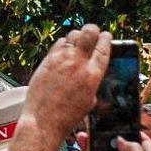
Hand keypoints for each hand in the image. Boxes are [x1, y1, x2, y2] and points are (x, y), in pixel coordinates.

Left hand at [24, 25, 111, 139]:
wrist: (43, 120)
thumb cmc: (67, 116)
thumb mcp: (89, 101)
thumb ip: (92, 82)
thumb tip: (92, 70)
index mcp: (92, 75)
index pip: (103, 48)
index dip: (106, 38)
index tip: (107, 35)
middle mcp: (78, 64)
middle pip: (89, 33)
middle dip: (93, 30)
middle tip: (93, 32)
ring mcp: (61, 60)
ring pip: (72, 35)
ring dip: (78, 36)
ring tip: (79, 41)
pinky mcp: (47, 60)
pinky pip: (58, 44)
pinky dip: (64, 44)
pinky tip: (65, 49)